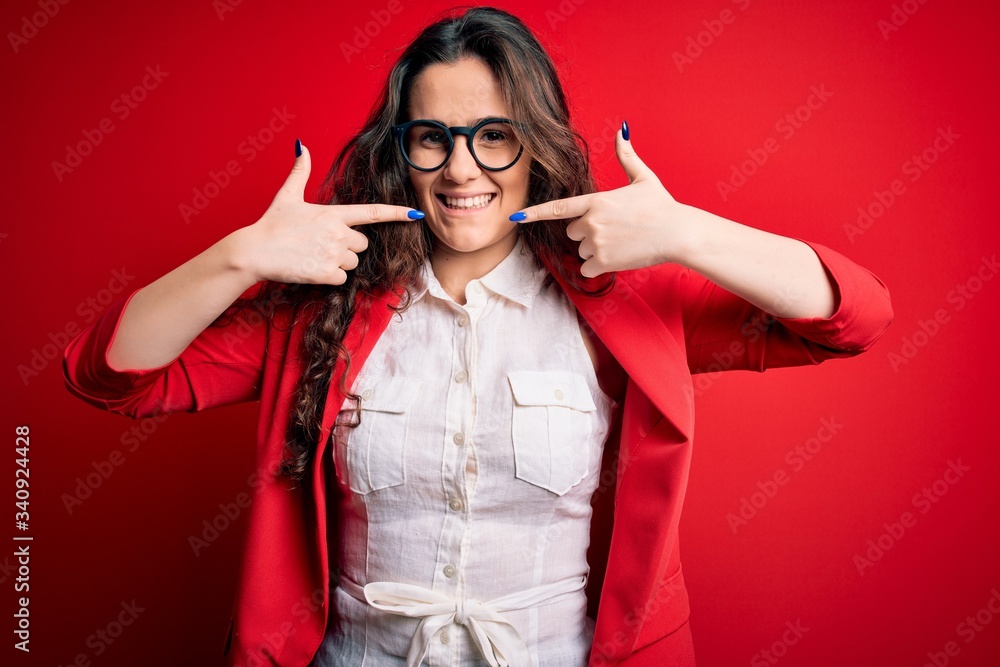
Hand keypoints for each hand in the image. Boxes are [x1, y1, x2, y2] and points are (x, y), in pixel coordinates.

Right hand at [234, 140, 423, 284]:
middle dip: (348, 246)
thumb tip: (302, 146)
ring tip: (313, 255)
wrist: (255, 252)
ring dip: (339, 262)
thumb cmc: (271, 224)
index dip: (396, 213)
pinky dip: (330, 277)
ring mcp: (333, 254)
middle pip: (362, 243)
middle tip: (322, 243)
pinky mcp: (326, 274)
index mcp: (333, 214)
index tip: (416, 214)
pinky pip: (342, 279)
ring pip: (353, 262)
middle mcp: (338, 233)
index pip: (373, 212)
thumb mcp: (287, 195)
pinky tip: (312, 268)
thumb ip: (300, 172)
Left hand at [513, 125, 688, 277]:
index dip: (534, 213)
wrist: (678, 233)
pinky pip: (587, 269)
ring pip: (582, 251)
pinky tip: (618, 258)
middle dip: (587, 233)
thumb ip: (626, 156)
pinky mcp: (604, 261)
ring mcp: (596, 242)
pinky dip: (598, 268)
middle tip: (615, 230)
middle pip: (572, 232)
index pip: (557, 208)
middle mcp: (591, 221)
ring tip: (622, 242)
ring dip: (596, 251)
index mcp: (596, 201)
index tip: (515, 218)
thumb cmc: (662, 206)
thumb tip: (622, 129)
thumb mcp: (643, 177)